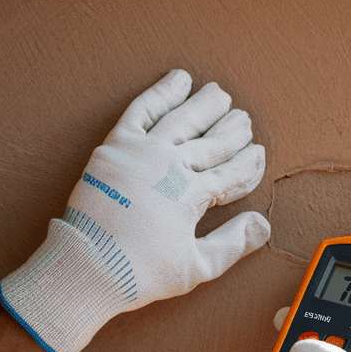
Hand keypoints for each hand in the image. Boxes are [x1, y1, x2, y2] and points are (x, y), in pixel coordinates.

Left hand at [0, 69, 268, 351]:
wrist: (86, 267)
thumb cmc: (140, 272)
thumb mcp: (196, 267)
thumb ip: (232, 243)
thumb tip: (264, 225)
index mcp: (192, 195)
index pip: (231, 174)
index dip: (248, 166)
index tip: (258, 155)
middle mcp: (171, 167)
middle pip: (211, 143)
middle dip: (232, 131)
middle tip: (244, 120)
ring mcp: (142, 152)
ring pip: (182, 120)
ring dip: (204, 105)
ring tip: (219, 94)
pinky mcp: (115, 146)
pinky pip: (142, 110)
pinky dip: (162, 93)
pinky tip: (178, 80)